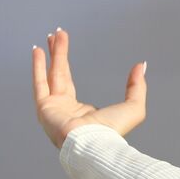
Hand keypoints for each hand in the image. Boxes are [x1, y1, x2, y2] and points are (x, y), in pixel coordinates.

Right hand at [33, 28, 146, 149]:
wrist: (94, 144)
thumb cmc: (113, 131)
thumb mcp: (134, 106)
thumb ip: (137, 86)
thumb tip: (141, 65)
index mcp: (80, 111)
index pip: (68, 82)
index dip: (65, 63)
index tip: (64, 45)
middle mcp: (63, 108)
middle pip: (58, 74)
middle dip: (57, 53)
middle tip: (57, 34)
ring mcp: (52, 108)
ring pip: (51, 74)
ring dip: (51, 54)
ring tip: (51, 35)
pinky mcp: (44, 107)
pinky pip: (40, 83)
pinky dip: (38, 67)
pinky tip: (37, 51)